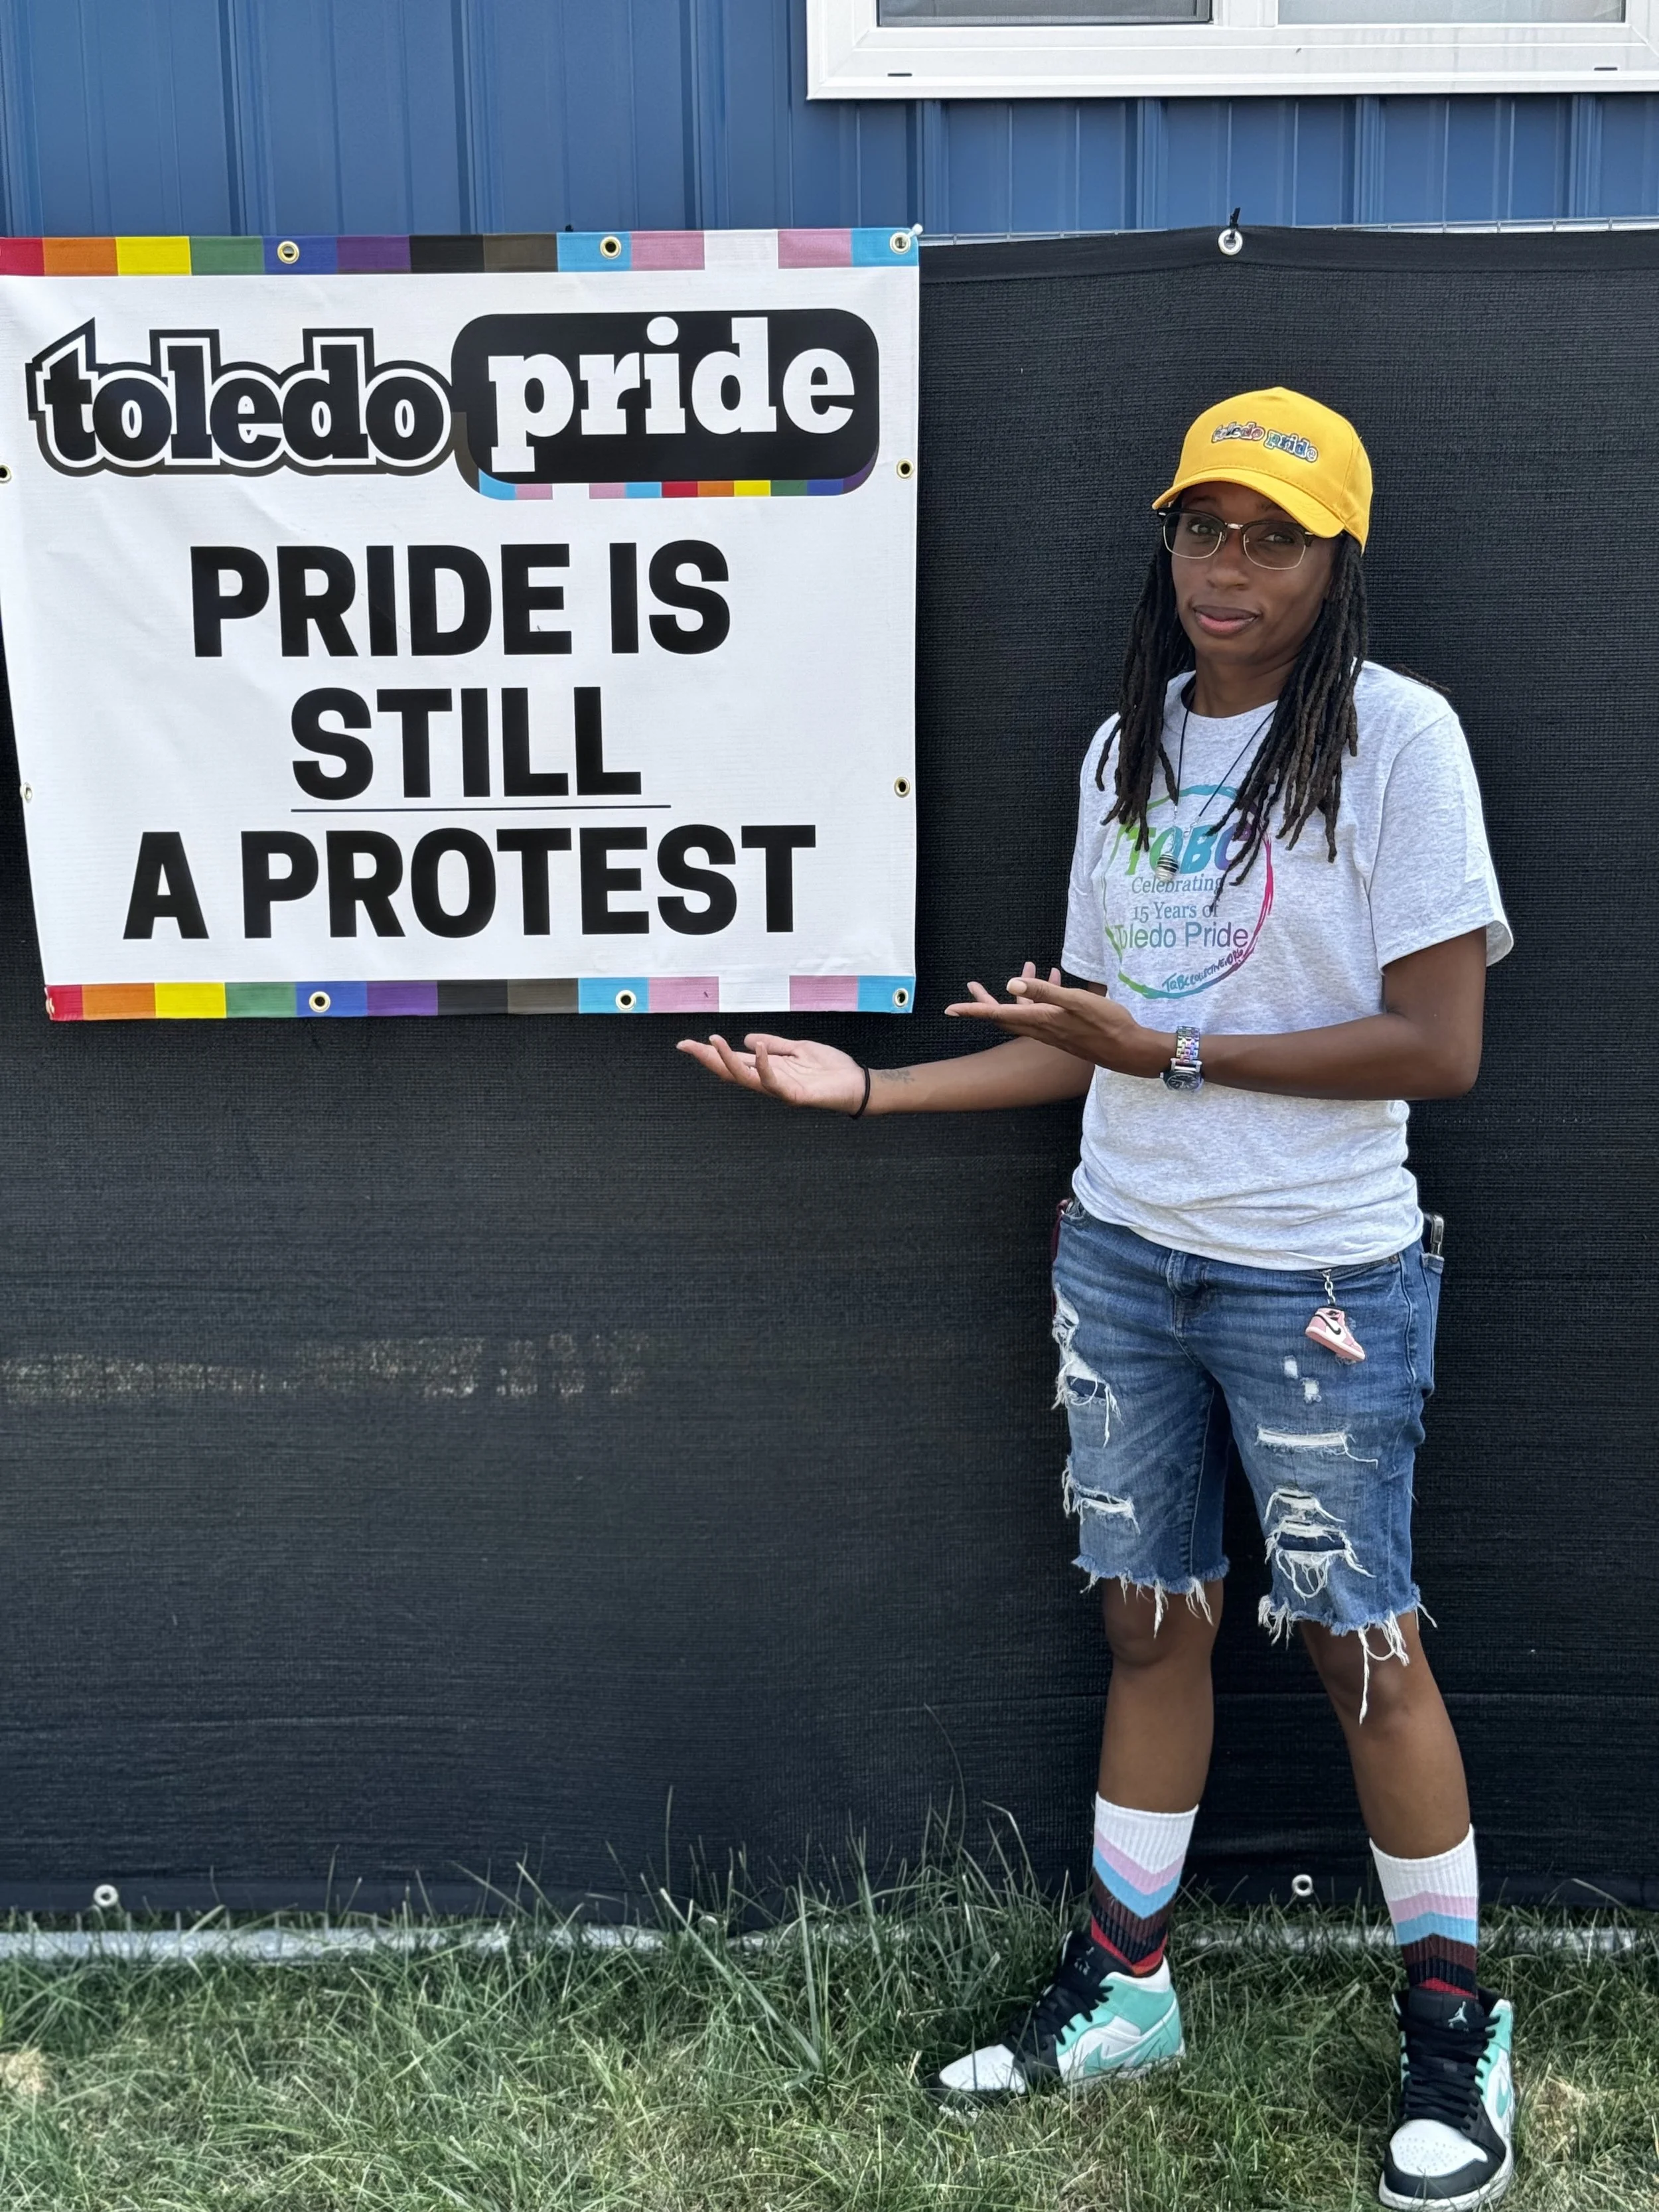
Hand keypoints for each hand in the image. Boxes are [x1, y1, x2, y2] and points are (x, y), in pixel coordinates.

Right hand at [677, 1031, 867, 1111]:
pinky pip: (773, 1081)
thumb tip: (747, 1039)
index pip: (734, 1061)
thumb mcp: (798, 1049)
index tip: (687, 1043)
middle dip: (707, 1059)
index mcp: (768, 1070)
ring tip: (713, 1041)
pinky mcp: (795, 1095)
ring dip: (727, 1060)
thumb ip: (775, 1045)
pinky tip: (756, 1047)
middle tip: (686, 1045)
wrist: (857, 1084)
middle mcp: (769, 1081)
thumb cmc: (831, 1069)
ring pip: (745, 1078)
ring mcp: (780, 1090)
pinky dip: (763, 1064)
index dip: (711, 1053)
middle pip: (731, 1071)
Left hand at [944, 962, 1170, 1077]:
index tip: (950, 1009)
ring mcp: (1052, 1031)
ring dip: (1020, 992)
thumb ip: (1045, 992)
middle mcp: (1041, 1028)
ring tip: (1029, 965)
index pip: (997, 1013)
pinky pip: (1044, 1011)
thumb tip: (1012, 984)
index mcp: (1040, 1020)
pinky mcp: (1064, 1030)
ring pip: (1025, 1011)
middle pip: (1004, 1014)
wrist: (1128, 1049)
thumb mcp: (1076, 1002)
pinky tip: (1056, 978)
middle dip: (986, 1000)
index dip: (973, 1009)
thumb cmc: (1106, 1024)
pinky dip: (1042, 995)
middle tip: (972, 985)